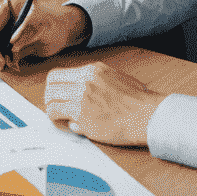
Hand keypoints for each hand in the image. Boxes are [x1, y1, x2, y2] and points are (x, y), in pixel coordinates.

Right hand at [0, 0, 89, 69]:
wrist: (62, 30)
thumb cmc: (53, 22)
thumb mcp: (42, 23)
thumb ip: (26, 32)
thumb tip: (12, 45)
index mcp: (7, 8)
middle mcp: (0, 19)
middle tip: (0, 65)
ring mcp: (0, 31)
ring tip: (3, 65)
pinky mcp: (4, 43)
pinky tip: (2, 64)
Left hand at [43, 62, 166, 147]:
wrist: (146, 115)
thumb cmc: (139, 102)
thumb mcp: (117, 80)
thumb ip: (98, 84)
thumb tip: (88, 93)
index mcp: (92, 70)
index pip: (61, 73)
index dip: (55, 85)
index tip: (57, 93)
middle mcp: (84, 80)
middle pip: (51, 83)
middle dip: (49, 95)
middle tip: (53, 104)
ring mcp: (81, 96)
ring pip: (51, 98)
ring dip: (51, 108)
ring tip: (57, 115)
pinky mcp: (81, 113)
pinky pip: (57, 113)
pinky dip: (58, 119)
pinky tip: (65, 124)